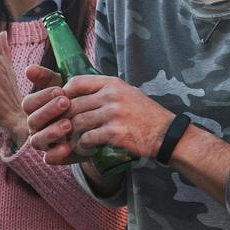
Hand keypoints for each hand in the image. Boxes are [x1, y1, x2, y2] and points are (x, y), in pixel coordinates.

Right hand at [23, 66, 84, 164]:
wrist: (96, 122)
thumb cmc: (76, 100)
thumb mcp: (64, 86)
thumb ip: (47, 78)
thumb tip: (28, 70)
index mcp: (35, 110)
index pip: (28, 103)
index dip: (42, 97)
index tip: (60, 91)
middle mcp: (35, 127)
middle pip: (33, 121)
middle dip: (49, 111)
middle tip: (66, 103)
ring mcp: (44, 143)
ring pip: (37, 141)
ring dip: (51, 132)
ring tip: (68, 124)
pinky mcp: (55, 156)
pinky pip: (49, 158)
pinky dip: (57, 153)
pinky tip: (68, 146)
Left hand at [59, 75, 173, 158]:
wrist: (166, 134)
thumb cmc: (145, 114)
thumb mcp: (127, 93)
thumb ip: (105, 91)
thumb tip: (76, 92)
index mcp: (112, 83)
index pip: (77, 82)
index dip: (64, 94)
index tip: (63, 106)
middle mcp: (111, 95)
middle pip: (73, 105)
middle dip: (65, 118)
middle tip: (63, 128)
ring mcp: (113, 113)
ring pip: (77, 122)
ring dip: (72, 133)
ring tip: (74, 139)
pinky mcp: (115, 132)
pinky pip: (87, 138)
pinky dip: (82, 145)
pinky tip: (86, 147)